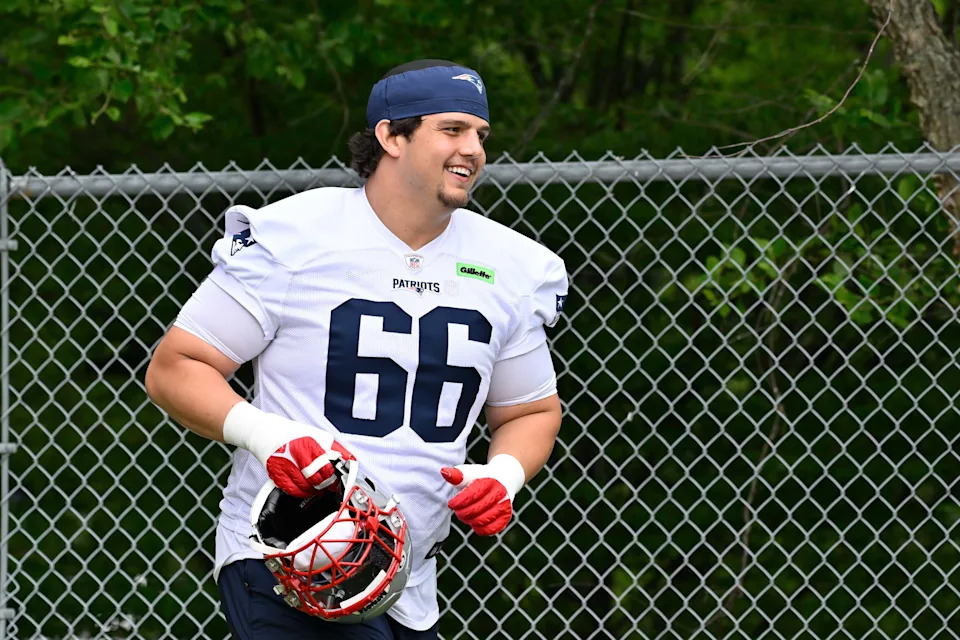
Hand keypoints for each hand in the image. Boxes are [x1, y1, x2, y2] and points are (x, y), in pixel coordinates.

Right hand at [223, 402, 354, 497]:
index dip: (334, 477)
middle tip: (330, 486)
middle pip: (316, 479)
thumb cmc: (293, 433)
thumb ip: (333, 447)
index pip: (326, 467)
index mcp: (308, 444)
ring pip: (304, 487)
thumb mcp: (317, 434)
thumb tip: (349, 459)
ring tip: (319, 488)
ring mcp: (284, 466)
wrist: (265, 433)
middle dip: (325, 485)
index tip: (338, 480)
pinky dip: (301, 493)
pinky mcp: (275, 474)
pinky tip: (306, 489)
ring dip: (315, 490)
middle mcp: (295, 456)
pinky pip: (291, 490)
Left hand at [441, 454, 524, 535]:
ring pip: (483, 520)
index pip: (472, 495)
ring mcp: (504, 505)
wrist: (504, 478)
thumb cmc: (481, 476)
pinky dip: (481, 529)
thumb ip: (457, 474)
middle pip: (476, 509)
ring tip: (465, 516)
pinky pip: (491, 529)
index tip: (451, 504)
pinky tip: (475, 523)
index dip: (459, 502)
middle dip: (463, 512)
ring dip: (470, 520)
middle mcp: (499, 493)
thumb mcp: (470, 472)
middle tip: (457, 511)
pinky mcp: (506, 516)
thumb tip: (444, 472)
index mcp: (489, 481)